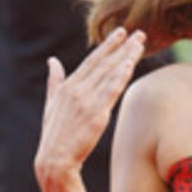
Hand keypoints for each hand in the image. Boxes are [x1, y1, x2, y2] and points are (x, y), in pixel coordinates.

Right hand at [35, 28, 145, 177]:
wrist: (55, 159)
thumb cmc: (55, 134)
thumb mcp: (51, 103)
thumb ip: (54, 80)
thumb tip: (52, 60)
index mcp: (68, 86)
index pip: (92, 60)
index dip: (108, 46)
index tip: (121, 32)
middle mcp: (77, 90)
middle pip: (104, 64)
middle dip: (122, 47)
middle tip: (138, 33)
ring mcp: (87, 102)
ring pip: (110, 74)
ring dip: (126, 57)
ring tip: (140, 44)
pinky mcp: (96, 115)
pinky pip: (110, 92)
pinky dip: (120, 78)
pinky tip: (130, 65)